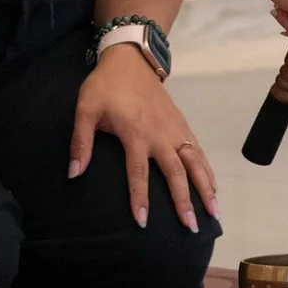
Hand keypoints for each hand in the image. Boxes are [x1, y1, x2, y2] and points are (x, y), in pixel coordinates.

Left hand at [69, 44, 217, 231]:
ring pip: (194, 162)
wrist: (131, 59)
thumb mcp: (85, 109)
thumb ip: (81, 142)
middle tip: (191, 227)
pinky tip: (213, 187)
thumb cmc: (105, 86)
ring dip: (205, 187)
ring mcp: (174, 129)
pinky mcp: (182, 124)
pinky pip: (198, 150)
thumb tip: (74, 174)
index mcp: (135, 133)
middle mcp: (159, 134)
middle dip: (184, 201)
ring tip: (213, 212)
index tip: (143, 222)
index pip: (138, 173)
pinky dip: (207, 170)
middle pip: (176, 172)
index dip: (140, 198)